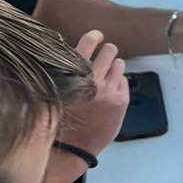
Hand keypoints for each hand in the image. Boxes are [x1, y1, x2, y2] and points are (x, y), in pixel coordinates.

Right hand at [57, 30, 127, 156]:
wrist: (73, 148)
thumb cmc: (62, 118)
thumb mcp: (58, 90)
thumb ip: (67, 72)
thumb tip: (77, 52)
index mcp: (73, 75)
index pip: (87, 44)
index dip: (94, 36)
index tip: (97, 35)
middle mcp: (93, 79)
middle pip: (109, 50)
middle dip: (108, 52)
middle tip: (105, 56)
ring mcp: (109, 90)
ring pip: (119, 64)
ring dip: (114, 67)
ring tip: (107, 77)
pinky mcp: (121, 100)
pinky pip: (124, 80)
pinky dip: (118, 83)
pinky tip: (109, 93)